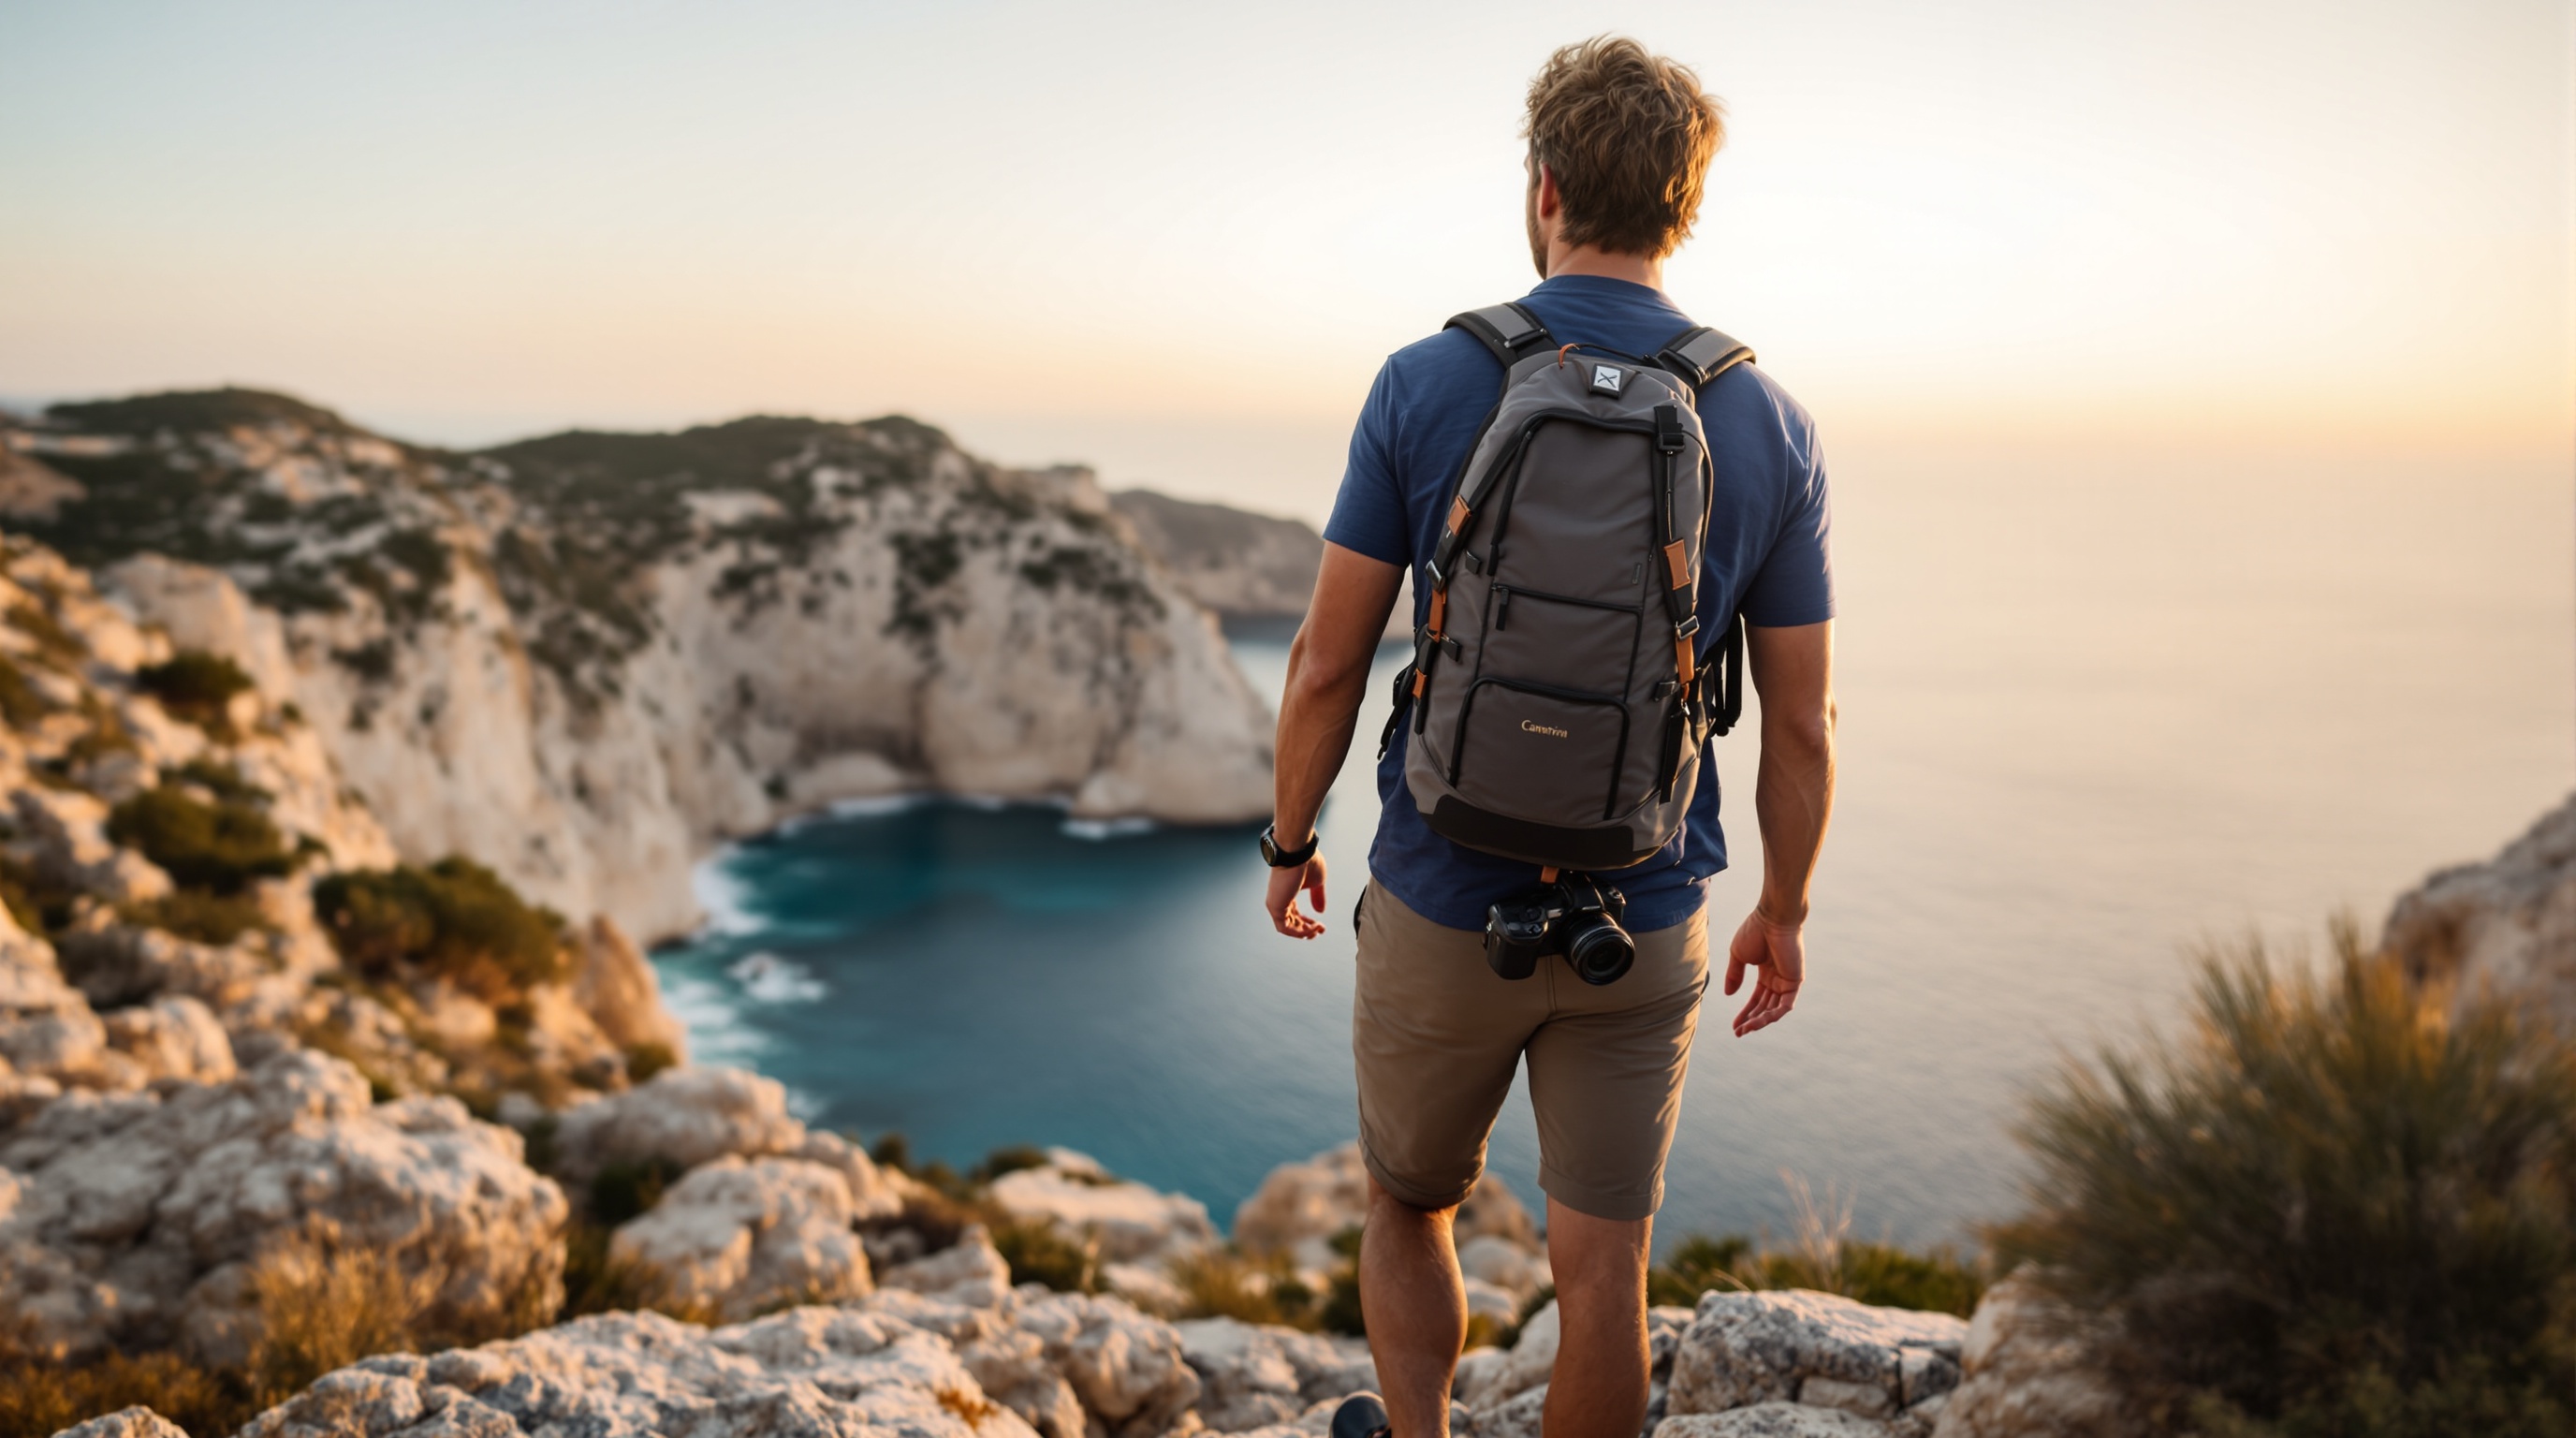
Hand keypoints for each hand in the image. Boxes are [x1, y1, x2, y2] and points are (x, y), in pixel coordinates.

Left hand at [1267, 856, 1328, 938]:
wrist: (1298, 852)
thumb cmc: (1307, 861)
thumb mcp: (1317, 882)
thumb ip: (1318, 897)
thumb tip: (1320, 911)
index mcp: (1287, 893)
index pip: (1294, 914)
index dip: (1307, 922)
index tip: (1320, 925)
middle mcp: (1279, 899)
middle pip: (1291, 923)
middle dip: (1307, 930)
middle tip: (1320, 930)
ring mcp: (1276, 903)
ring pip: (1287, 928)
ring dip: (1304, 933)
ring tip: (1318, 930)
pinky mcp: (1275, 907)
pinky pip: (1285, 928)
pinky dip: (1299, 932)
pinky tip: (1312, 929)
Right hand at [1723, 908, 1804, 1035]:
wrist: (1772, 919)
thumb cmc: (1755, 931)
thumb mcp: (1738, 956)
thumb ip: (1734, 975)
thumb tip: (1729, 995)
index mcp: (1766, 972)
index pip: (1757, 998)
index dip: (1746, 1012)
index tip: (1734, 1025)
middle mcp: (1778, 979)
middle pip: (1764, 1007)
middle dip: (1751, 1021)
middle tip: (1738, 1032)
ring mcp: (1787, 981)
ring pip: (1774, 1010)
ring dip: (1759, 1021)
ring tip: (1744, 1030)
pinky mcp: (1795, 982)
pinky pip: (1784, 1006)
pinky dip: (1771, 1016)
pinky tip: (1757, 1022)